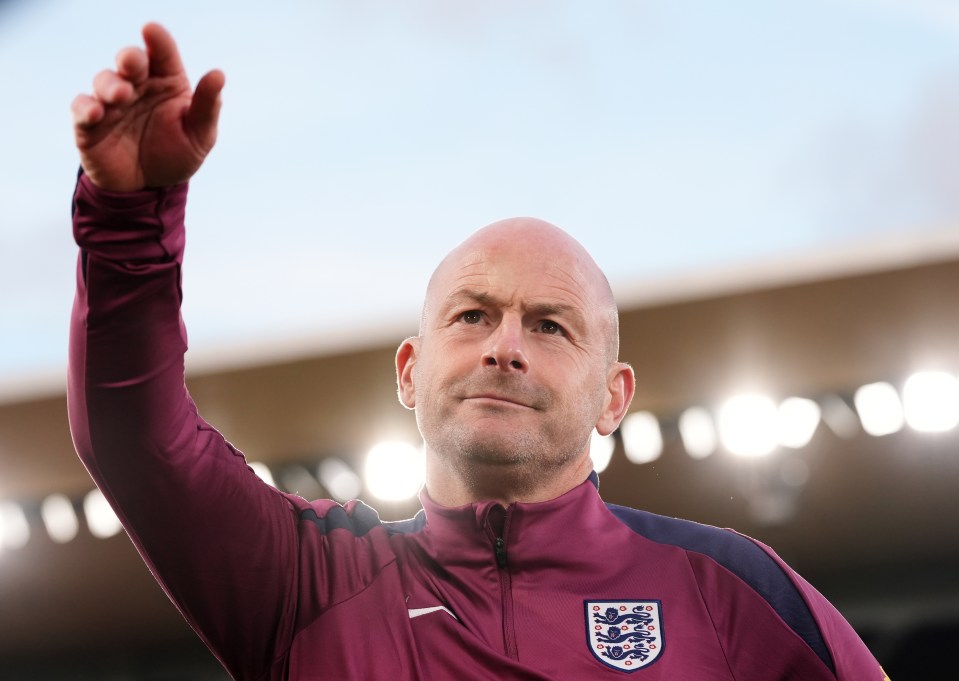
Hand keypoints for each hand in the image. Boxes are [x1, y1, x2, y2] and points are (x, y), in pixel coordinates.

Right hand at [71, 23, 224, 191]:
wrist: (151, 189)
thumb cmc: (177, 153)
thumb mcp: (200, 134)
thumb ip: (207, 106)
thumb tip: (218, 73)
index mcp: (166, 81)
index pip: (161, 53)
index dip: (157, 40)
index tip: (152, 30)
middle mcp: (137, 86)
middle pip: (129, 60)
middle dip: (129, 58)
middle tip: (133, 64)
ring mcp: (111, 102)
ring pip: (104, 80)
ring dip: (110, 85)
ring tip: (121, 96)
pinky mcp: (89, 124)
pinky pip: (81, 108)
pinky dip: (86, 108)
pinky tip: (96, 113)